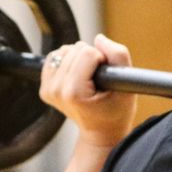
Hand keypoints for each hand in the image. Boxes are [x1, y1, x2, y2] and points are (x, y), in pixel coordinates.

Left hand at [40, 34, 136, 148]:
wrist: (101, 133)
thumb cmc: (117, 112)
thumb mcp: (128, 86)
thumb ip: (119, 56)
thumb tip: (99, 38)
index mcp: (74, 93)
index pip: (88, 52)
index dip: (103, 60)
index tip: (106, 78)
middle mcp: (56, 91)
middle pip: (74, 49)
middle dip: (90, 58)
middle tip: (99, 79)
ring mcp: (48, 90)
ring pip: (64, 51)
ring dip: (78, 58)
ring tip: (89, 77)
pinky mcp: (44, 88)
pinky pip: (54, 58)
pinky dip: (68, 61)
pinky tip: (78, 76)